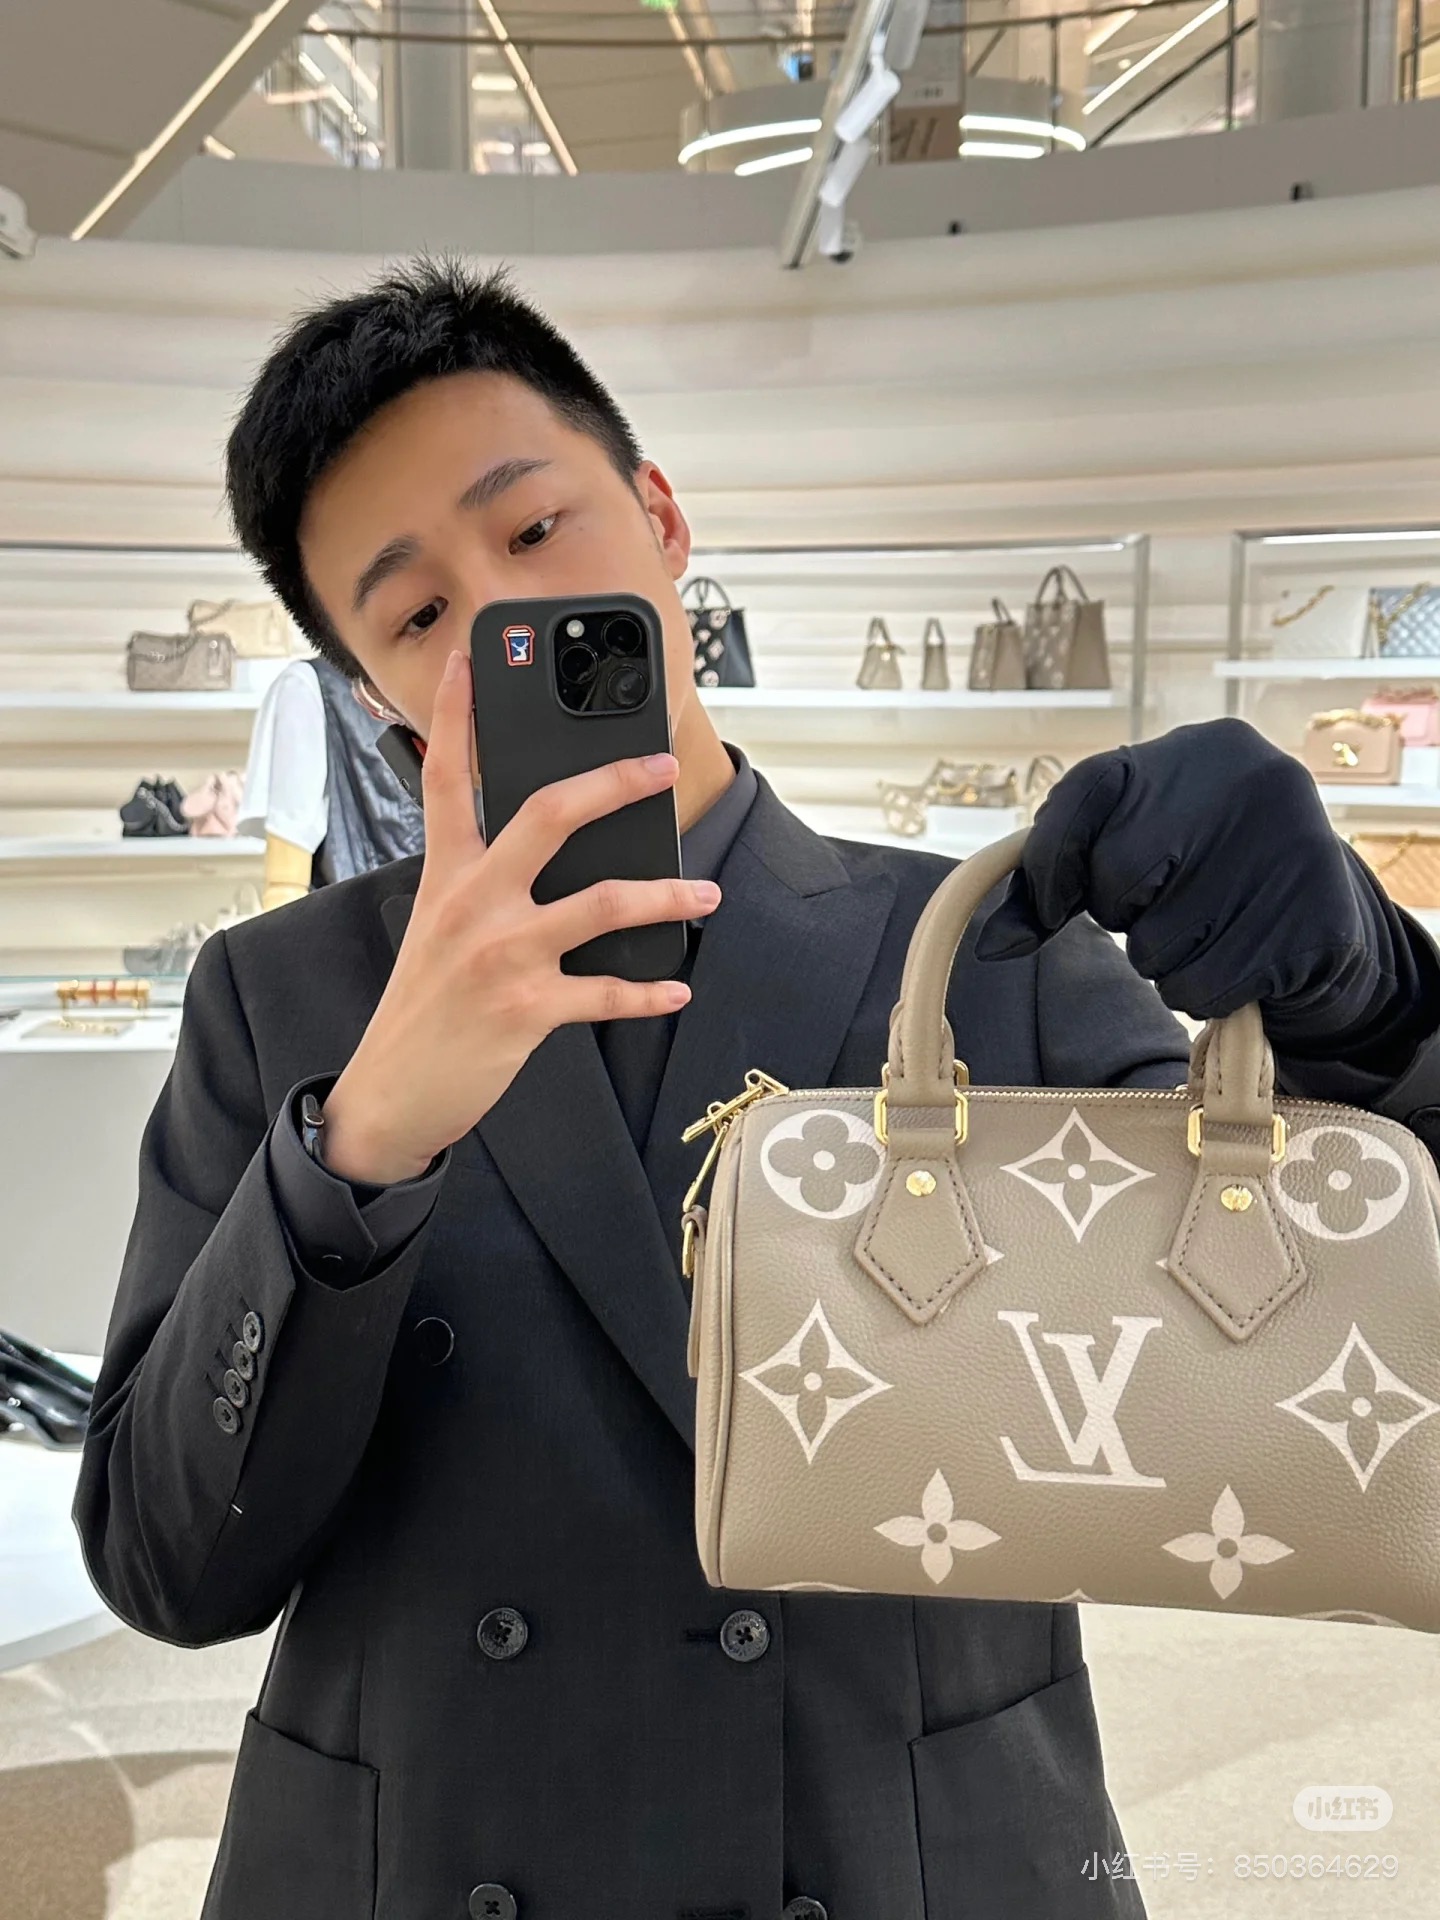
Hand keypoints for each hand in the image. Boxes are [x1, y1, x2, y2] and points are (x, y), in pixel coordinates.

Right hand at [322, 649, 716, 1182]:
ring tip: (706, 897)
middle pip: (549, 815)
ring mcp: (502, 954)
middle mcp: (473, 903)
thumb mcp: (437, 927)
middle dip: (614, 783)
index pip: (446, 777)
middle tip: (661, 767)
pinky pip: (606, 993)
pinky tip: (675, 988)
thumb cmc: (422, 1005)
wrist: (392, 1092)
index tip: (469, 659)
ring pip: (600, 903)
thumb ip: (481, 881)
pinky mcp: (527, 1009)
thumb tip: (548, 850)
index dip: (455, 714)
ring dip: (666, 897)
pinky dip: (648, 992)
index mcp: (447, 874)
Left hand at [973, 718, 1407, 1033]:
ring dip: (1163, 961)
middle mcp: (1248, 781)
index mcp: (1194, 749)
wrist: (1318, 912)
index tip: (1055, 903)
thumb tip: (994, 943)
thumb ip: (1056, 877)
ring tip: (1207, 931)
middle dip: (1122, 915)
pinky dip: (1202, 992)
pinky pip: (1203, 988)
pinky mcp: (1316, 919)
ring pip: (1157, 947)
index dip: (1052, 863)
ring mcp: (1291, 847)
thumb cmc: (1199, 873)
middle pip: (1119, 879)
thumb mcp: (1135, 844)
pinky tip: (1235, 960)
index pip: (1081, 797)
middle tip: (1163, 906)